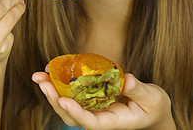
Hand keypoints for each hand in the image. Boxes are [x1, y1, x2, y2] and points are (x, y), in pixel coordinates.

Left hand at [32, 70, 175, 129]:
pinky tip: (51, 70)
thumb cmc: (154, 106)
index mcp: (113, 122)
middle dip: (54, 99)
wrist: (153, 111)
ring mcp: (93, 108)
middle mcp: (99, 118)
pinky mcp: (90, 98)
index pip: (91, 123)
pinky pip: (72, 93)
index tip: (62, 100)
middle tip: (41, 81)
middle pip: (71, 115)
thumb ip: (139, 90)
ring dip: (51, 90)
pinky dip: (60, 83)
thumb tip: (127, 79)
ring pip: (67, 105)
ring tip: (38, 75)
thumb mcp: (153, 98)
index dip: (76, 113)